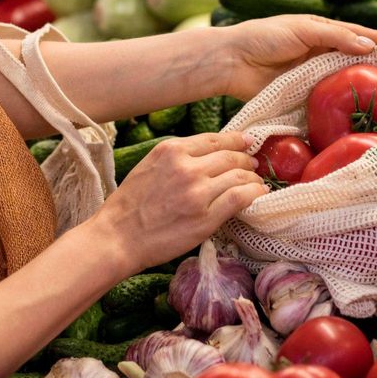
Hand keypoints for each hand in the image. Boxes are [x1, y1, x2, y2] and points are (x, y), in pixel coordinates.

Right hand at [90, 133, 266, 274]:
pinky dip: (255, 193)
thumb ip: (178, 157)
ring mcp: (198, 192)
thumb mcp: (150, 166)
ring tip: (256, 182)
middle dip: (246, 160)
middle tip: (253, 165)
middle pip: (231, 156)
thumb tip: (210, 154)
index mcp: (171, 151)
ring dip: (253, 178)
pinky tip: (259, 194)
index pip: (215, 139)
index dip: (237, 140)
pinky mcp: (206, 217)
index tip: (248, 141)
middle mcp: (187, 167)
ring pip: (240, 175)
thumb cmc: (129, 206)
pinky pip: (241, 198)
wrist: (117, 238)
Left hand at [215, 14, 376, 99]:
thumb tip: (369, 46)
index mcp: (320, 31)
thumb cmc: (265, 37)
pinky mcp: (302, 95)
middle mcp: (319, 53)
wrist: (232, 61)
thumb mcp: (304, 30)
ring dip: (359, 86)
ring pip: (341, 80)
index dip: (376, 40)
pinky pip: (326, 99)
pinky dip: (340, 104)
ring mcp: (311, 75)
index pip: (355, 35)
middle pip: (352, 59)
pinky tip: (355, 111)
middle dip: (373, 66)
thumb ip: (336, 37)